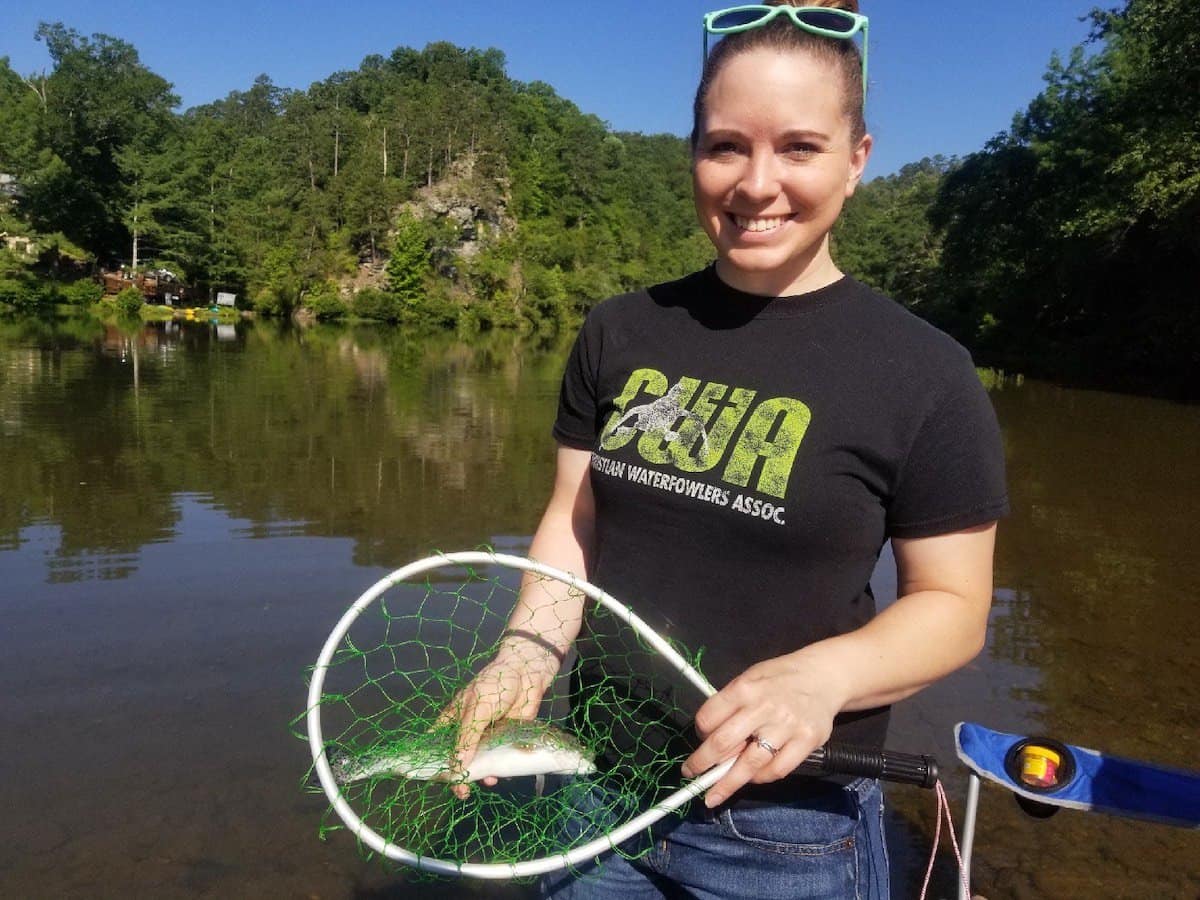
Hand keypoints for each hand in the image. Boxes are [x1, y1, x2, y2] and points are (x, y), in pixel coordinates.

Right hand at [439, 634, 560, 798]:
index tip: (432, 779)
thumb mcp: (477, 709)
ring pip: (479, 762)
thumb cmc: (496, 685)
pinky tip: (499, 775)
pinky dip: (498, 769)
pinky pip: (499, 759)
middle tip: (461, 791)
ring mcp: (486, 737)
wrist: (527, 675)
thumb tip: (457, 764)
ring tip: (484, 782)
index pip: (437, 743)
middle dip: (458, 774)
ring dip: (480, 774)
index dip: (433, 760)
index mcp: (454, 720)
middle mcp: (468, 731)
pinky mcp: (505, 741)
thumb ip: (467, 737)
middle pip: (458, 757)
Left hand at [679, 649, 849, 807]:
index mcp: (744, 688)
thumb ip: (731, 704)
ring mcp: (787, 726)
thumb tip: (710, 738)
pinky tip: (752, 778)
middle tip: (690, 775)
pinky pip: (777, 769)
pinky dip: (761, 778)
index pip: (709, 717)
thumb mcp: (750, 678)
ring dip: (727, 783)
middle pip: (724, 743)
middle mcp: (764, 707)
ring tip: (713, 796)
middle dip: (702, 764)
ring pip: (749, 764)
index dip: (699, 734)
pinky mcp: (806, 741)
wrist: (823, 676)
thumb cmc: (779, 678)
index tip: (698, 743)